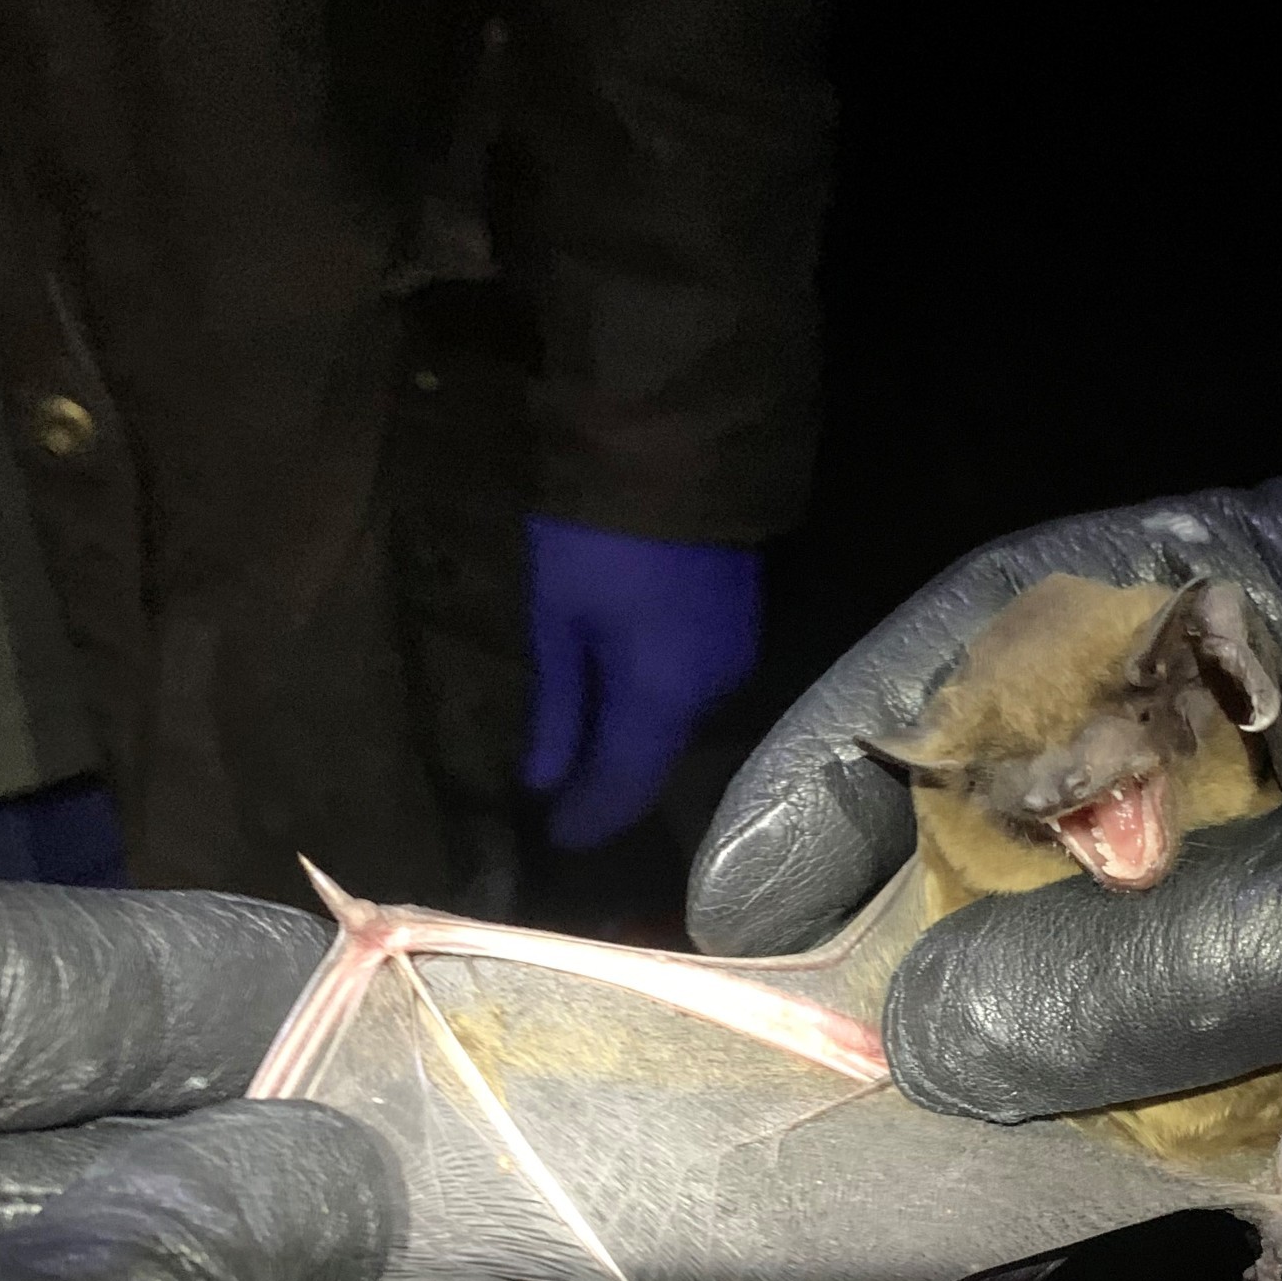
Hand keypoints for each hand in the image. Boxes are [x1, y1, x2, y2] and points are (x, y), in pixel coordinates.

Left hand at [524, 516, 760, 850]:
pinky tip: (622, 686)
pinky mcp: (740, 621)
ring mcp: (735, 653)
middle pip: (655, 757)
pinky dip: (656, 696)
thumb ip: (553, 706)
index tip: (554, 840)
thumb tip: (541, 782)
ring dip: (633, 735)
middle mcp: (712, 690)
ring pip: (675, 719)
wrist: (672, 441)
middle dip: (608, 779)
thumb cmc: (595, 531)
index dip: (588, 820)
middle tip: (562, 795)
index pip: (625, 787)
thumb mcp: (556, 617)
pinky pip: (694, 682)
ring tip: (586, 741)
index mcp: (662, 696)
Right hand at [690, 455, 1281, 1242]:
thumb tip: (922, 1039)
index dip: (850, 747)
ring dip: (1114, 1087)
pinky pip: (1271, 1082)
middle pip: (1062, 810)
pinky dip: (1268, 1167)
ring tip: (1051, 1180)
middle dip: (966, 941)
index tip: (730, 903)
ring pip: (1149, 973)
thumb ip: (1166, 961)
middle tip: (849, 1068)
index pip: (1020, 623)